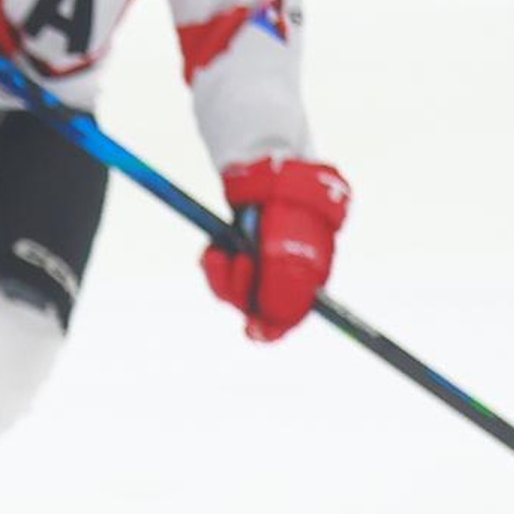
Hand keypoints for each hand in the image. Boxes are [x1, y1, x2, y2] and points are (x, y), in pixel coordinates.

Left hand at [201, 156, 350, 340]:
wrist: (272, 182)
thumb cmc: (289, 219)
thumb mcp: (290, 256)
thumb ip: (282, 291)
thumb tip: (270, 321)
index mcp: (302, 286)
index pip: (282, 323)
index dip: (268, 331)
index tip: (251, 329)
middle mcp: (276, 281)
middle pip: (250, 310)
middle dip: (239, 291)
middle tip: (242, 262)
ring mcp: (253, 268)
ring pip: (228, 293)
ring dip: (223, 277)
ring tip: (226, 253)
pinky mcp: (232, 255)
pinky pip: (215, 272)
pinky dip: (212, 264)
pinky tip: (215, 250)